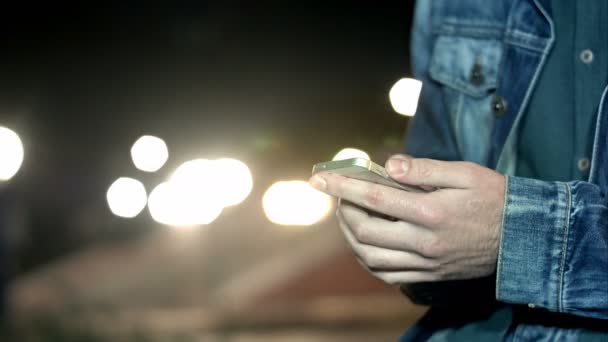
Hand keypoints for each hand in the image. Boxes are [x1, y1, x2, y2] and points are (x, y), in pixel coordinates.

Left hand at [309, 155, 504, 284]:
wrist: (522, 238)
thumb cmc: (494, 199)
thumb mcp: (465, 173)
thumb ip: (425, 169)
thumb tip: (388, 165)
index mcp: (431, 211)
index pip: (374, 197)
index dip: (342, 186)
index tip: (319, 178)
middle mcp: (424, 241)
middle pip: (365, 231)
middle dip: (343, 211)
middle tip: (340, 194)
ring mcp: (425, 262)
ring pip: (370, 257)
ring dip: (350, 236)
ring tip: (348, 216)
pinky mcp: (429, 275)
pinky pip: (386, 274)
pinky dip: (366, 259)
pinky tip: (364, 242)